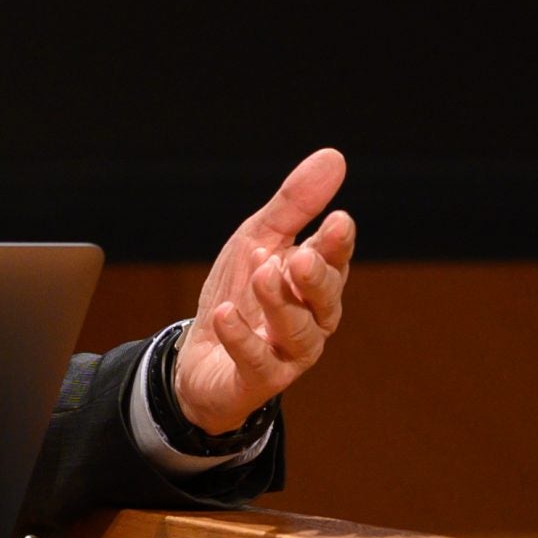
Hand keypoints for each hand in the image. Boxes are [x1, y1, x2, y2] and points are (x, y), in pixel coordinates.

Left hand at [171, 148, 355, 436]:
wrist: (199, 356)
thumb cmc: (239, 292)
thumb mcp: (258, 239)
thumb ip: (294, 205)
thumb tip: (334, 157)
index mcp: (315, 282)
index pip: (335, 260)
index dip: (338, 244)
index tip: (337, 222)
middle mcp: (311, 319)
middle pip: (326, 300)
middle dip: (317, 278)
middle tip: (302, 256)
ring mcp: (288, 353)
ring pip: (298, 332)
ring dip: (280, 303)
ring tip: (261, 276)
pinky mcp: (258, 380)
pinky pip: (257, 361)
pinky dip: (241, 338)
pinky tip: (226, 315)